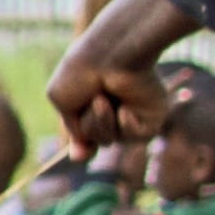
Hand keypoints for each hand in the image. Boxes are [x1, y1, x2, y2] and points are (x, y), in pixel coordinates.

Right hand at [47, 52, 173, 149]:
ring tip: (105, 98)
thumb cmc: (82, 72)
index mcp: (92, 104)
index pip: (87, 135)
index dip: (82, 143)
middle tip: (95, 98)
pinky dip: (126, 124)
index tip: (79, 149)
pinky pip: (136, 137)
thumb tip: (79, 158)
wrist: (111, 55)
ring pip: (113, 139)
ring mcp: (133, 113)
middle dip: (90, 125)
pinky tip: (126, 107)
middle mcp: (114, 109)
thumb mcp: (62, 101)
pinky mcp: (152, 117)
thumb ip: (72, 131)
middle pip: (97, 140)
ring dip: (103, 122)